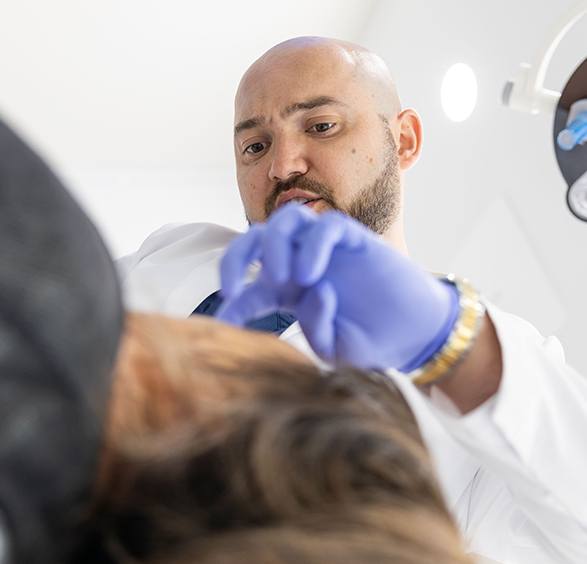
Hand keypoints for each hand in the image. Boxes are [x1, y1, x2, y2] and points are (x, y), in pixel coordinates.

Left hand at [217, 204, 458, 370]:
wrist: (416, 334)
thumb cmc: (372, 342)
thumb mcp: (335, 349)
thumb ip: (315, 327)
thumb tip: (307, 291)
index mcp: (291, 294)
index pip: (251, 291)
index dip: (232, 306)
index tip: (221, 324)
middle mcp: (302, 266)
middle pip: (256, 241)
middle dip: (236, 259)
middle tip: (232, 288)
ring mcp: (327, 250)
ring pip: (286, 221)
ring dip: (274, 245)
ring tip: (285, 277)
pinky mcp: (355, 240)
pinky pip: (326, 227)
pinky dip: (313, 245)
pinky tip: (312, 274)